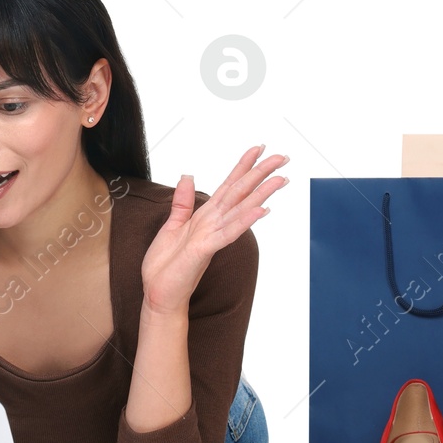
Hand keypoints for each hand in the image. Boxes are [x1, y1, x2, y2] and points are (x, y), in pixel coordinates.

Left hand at [140, 145, 286, 313]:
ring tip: (280, 179)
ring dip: (261, 194)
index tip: (258, 149)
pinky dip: (244, 221)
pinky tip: (261, 211)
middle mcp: (213, 224)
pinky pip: (228, 233)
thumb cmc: (166, 266)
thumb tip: (187, 176)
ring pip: (240, 210)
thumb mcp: (171, 226)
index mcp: (206, 217)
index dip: (243, 166)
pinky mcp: (205, 250)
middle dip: (260, 174)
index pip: (229, 186)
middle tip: (282, 157)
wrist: (159, 294)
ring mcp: (212, 236)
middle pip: (241, 193)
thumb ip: (182, 202)